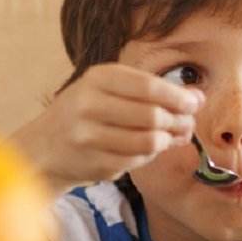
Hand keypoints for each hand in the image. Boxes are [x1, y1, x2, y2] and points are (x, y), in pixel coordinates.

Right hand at [11, 63, 201, 191]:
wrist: (43, 146)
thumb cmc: (84, 113)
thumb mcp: (109, 90)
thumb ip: (151, 91)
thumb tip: (198, 97)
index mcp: (97, 78)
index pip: (148, 86)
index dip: (178, 97)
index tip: (195, 103)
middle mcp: (89, 104)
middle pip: (152, 115)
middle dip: (178, 121)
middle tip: (187, 125)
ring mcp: (88, 135)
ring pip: (148, 141)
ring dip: (168, 141)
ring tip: (172, 138)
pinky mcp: (93, 161)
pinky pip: (138, 160)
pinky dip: (150, 156)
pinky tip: (150, 150)